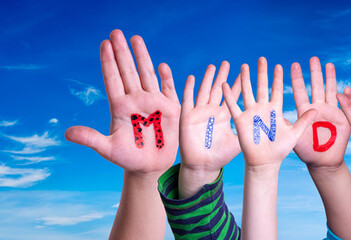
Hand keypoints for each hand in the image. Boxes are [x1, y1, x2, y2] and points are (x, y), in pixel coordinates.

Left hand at [65, 29, 178, 174]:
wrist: (150, 167)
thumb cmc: (128, 158)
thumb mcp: (107, 149)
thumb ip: (90, 138)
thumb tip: (67, 133)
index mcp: (120, 107)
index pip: (113, 79)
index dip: (108, 62)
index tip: (104, 44)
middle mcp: (136, 100)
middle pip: (128, 71)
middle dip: (122, 52)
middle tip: (116, 32)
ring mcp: (153, 103)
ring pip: (146, 75)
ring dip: (142, 57)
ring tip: (135, 38)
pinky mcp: (170, 109)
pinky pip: (168, 89)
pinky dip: (166, 78)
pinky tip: (161, 65)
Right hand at [178, 61, 241, 196]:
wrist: (204, 166)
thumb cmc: (222, 156)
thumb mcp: (242, 142)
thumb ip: (254, 132)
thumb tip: (273, 129)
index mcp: (227, 115)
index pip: (234, 95)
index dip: (239, 83)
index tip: (246, 69)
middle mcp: (214, 111)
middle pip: (219, 89)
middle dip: (223, 75)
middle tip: (228, 62)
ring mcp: (201, 113)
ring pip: (205, 91)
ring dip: (208, 79)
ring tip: (213, 66)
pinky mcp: (188, 117)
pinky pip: (188, 100)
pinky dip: (189, 89)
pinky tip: (192, 78)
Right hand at [222, 57, 315, 167]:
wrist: (265, 163)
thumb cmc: (281, 150)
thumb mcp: (296, 134)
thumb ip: (305, 121)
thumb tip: (318, 109)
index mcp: (275, 110)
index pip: (276, 90)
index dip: (277, 78)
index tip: (279, 65)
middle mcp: (263, 109)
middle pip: (261, 86)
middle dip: (262, 73)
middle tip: (262, 58)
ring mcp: (251, 114)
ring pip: (247, 92)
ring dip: (245, 79)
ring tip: (244, 66)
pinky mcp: (240, 121)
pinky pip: (233, 106)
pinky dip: (229, 96)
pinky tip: (224, 85)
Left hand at [291, 57, 350, 168]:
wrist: (323, 161)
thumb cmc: (307, 152)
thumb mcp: (295, 138)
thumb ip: (291, 125)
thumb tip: (279, 113)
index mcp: (304, 111)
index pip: (300, 91)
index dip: (297, 79)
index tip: (294, 65)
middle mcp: (317, 108)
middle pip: (316, 86)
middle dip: (315, 72)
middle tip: (313, 58)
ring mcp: (330, 111)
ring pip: (330, 90)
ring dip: (330, 78)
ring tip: (329, 65)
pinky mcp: (342, 118)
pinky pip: (345, 105)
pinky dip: (347, 97)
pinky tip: (346, 88)